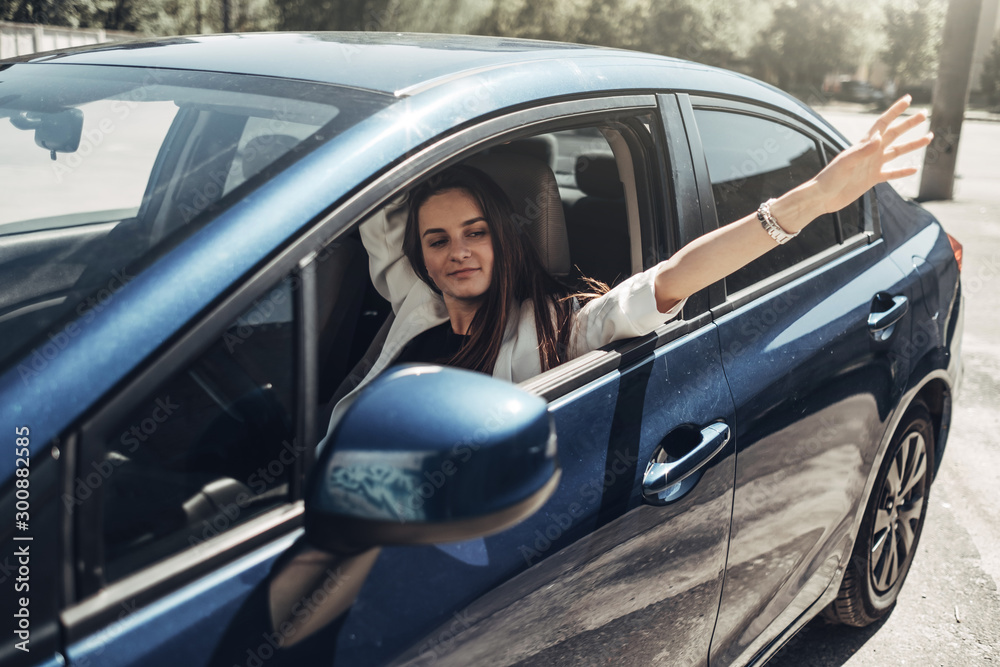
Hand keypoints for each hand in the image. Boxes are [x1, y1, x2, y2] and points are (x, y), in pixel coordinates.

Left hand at [813, 95, 932, 213]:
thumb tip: (879, 137)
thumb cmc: (830, 178)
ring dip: (912, 145)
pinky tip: (914, 169)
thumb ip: (862, 150)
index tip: (908, 99)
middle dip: (908, 124)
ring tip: (928, 137)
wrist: (822, 198)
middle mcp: (870, 152)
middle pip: (894, 134)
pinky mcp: (871, 179)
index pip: (882, 123)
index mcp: (863, 144)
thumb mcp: (846, 162)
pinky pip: (891, 173)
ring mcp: (872, 165)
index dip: (895, 111)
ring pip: (897, 152)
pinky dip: (903, 171)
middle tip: (924, 114)